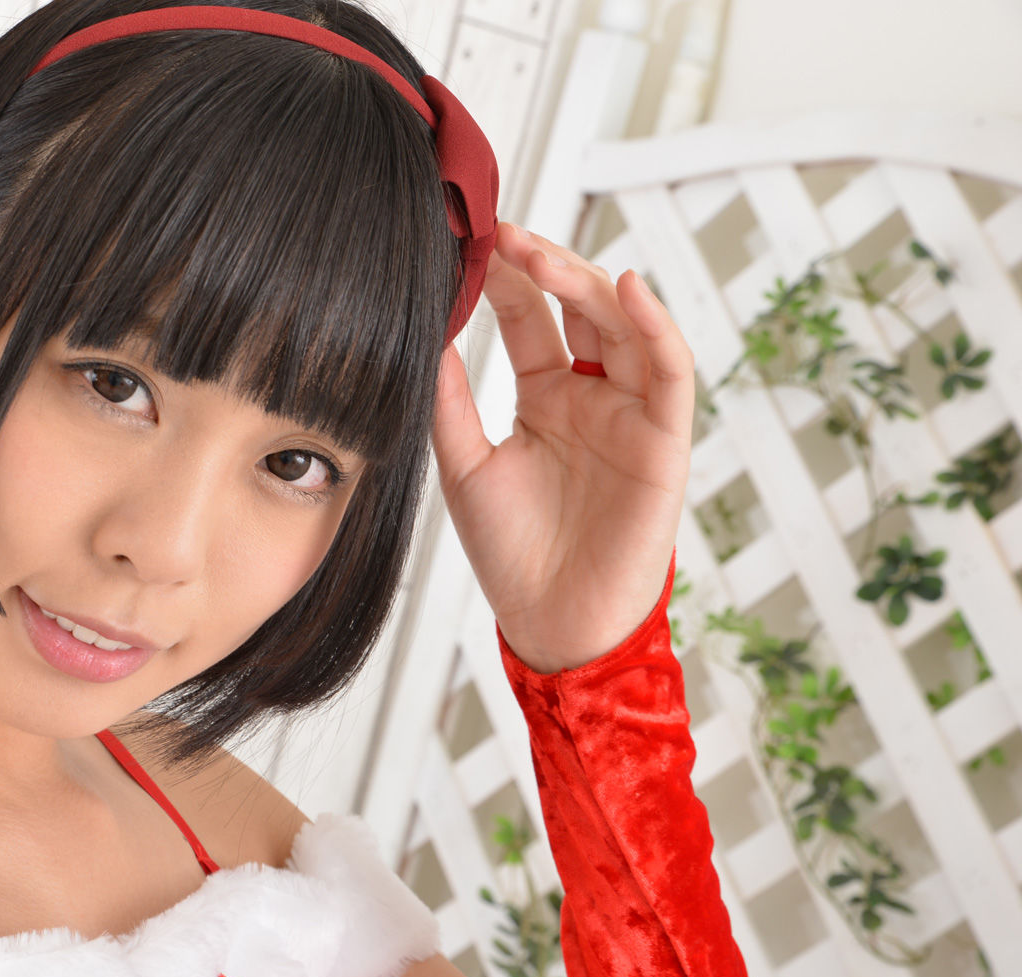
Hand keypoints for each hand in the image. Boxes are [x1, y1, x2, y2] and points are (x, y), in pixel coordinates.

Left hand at [430, 221, 694, 673]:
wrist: (549, 622)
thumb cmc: (509, 553)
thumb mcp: (463, 466)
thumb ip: (450, 402)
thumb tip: (426, 335)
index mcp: (546, 397)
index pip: (531, 319)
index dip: (506, 279)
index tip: (472, 241)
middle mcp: (593, 395)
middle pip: (579, 308)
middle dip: (545, 266)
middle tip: (503, 234)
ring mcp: (631, 413)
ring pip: (625, 325)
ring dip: (588, 282)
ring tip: (543, 254)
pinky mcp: (665, 440)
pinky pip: (671, 372)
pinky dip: (656, 325)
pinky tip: (626, 288)